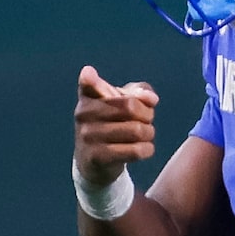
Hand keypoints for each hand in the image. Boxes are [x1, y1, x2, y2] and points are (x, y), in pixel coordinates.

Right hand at [75, 66, 159, 192]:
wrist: (94, 162)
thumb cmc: (113, 124)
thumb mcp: (124, 101)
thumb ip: (140, 92)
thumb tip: (151, 99)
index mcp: (88, 96)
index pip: (87, 82)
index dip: (89, 78)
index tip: (89, 73)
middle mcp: (83, 114)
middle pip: (131, 107)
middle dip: (147, 114)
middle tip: (145, 120)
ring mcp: (88, 136)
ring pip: (136, 130)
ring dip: (149, 133)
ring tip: (144, 135)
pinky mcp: (97, 157)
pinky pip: (135, 150)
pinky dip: (147, 149)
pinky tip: (143, 148)